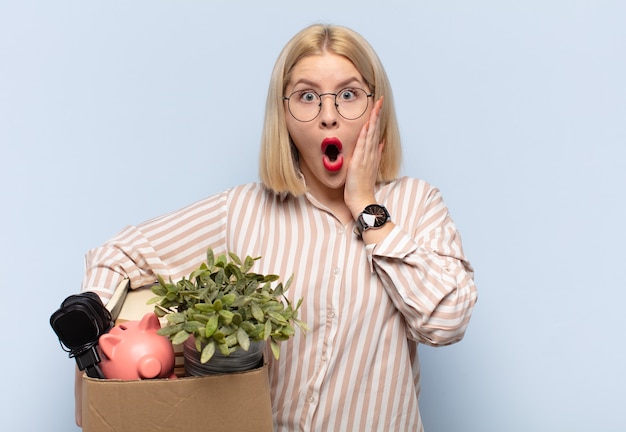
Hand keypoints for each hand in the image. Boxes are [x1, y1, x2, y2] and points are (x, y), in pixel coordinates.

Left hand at [344, 96, 384, 217]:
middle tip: (380, 99)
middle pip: (375, 130)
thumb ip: (376, 155)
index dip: (377, 119)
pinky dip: (365, 135)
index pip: (375, 132)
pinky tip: (366, 125)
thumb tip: (380, 144)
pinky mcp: (359, 163)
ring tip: (376, 106)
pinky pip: (363, 146)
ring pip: (371, 135)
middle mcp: (371, 154)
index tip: (378, 106)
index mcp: (373, 154)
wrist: (362, 201)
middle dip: (377, 114)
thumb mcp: (370, 168)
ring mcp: (366, 158)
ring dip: (373, 120)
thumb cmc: (362, 187)